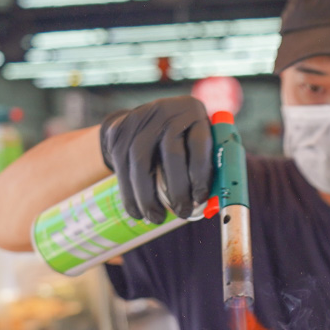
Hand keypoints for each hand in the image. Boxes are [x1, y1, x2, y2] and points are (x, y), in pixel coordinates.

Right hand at [99, 96, 212, 222]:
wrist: (142, 119)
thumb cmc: (180, 139)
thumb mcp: (197, 141)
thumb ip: (207, 166)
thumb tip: (211, 205)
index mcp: (193, 111)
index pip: (199, 144)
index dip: (201, 175)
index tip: (200, 199)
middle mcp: (165, 111)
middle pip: (171, 154)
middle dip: (177, 190)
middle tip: (181, 213)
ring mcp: (139, 119)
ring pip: (141, 163)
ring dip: (149, 197)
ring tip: (157, 218)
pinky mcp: (118, 133)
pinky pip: (122, 168)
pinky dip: (130, 196)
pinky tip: (138, 212)